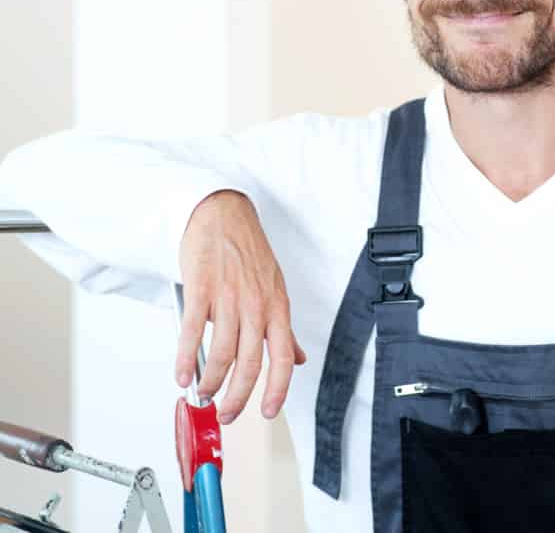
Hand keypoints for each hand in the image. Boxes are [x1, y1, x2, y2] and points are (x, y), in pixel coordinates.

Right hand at [175, 189, 305, 423]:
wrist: (223, 216)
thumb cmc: (249, 253)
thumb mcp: (275, 290)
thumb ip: (284, 328)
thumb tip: (297, 358)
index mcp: (277, 307)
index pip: (283, 356)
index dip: (277, 389)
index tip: (267, 411)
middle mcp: (256, 305)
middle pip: (250, 363)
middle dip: (238, 396)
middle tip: (226, 413)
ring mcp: (228, 297)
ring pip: (222, 353)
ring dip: (211, 381)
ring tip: (204, 393)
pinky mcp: (201, 289)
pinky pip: (193, 332)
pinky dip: (185, 359)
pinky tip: (182, 374)